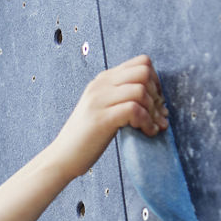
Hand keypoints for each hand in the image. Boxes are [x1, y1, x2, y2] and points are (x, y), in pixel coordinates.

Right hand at [50, 55, 168, 181]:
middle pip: (143, 72)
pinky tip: (147, 133)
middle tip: (158, 116)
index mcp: (103, 80)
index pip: (140, 62)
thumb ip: (121, 98)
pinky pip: (134, 109)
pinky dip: (147, 122)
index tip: (157, 102)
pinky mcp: (101, 119)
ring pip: (141, 90)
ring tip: (153, 127)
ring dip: (153, 111)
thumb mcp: (103, 109)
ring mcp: (99, 101)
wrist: (62, 158)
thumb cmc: (86, 139)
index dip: (155, 80)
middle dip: (157, 94)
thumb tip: (154, 98)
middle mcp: (100, 85)